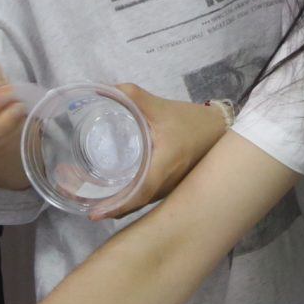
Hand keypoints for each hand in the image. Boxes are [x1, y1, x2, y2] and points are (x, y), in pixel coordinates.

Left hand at [88, 85, 228, 220]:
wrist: (219, 129)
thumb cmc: (191, 120)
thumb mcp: (160, 105)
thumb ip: (132, 96)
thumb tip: (103, 89)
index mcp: (164, 166)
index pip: (139, 193)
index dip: (117, 206)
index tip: (94, 214)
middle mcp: (167, 183)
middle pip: (136, 204)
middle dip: (111, 209)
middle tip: (84, 205)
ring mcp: (170, 187)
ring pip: (141, 203)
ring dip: (120, 206)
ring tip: (93, 201)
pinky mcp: (172, 186)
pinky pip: (148, 197)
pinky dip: (131, 199)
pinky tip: (117, 193)